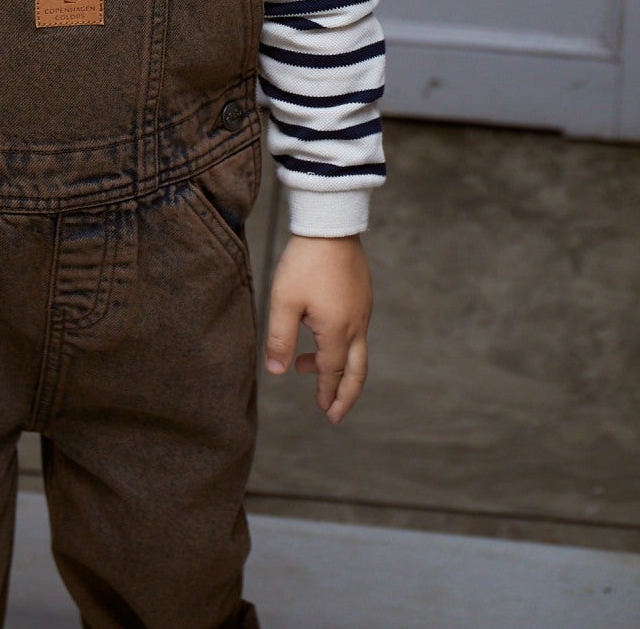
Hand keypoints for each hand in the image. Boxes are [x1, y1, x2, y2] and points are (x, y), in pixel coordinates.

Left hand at [265, 232, 371, 424]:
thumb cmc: (305, 262)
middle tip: (336, 415)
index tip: (324, 412)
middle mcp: (357, 325)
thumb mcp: (284, 301)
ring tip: (310, 368)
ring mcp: (363, 309)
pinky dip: (343, 345)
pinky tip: (321, 334)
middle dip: (346, 395)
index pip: (332, 372)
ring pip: (358, 350)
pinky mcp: (363, 295)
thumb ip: (279, 339)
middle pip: (357, 371)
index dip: (326, 392)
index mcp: (338, 331)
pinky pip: (357, 331)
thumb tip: (276, 372)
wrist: (331, 223)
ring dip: (340, 367)